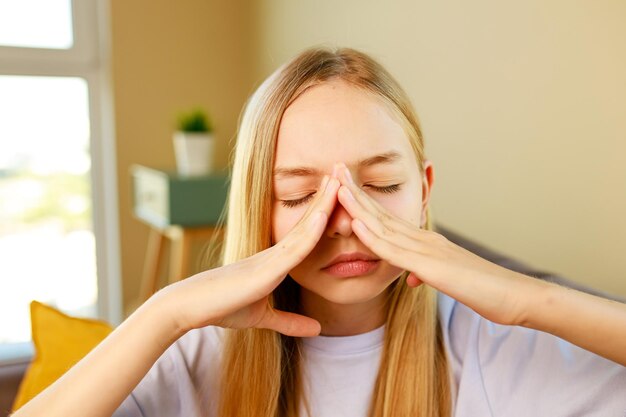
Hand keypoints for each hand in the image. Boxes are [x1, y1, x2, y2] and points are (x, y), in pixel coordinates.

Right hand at [154, 174, 340, 336]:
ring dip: (324, 204)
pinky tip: (324, 215)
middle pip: (308, 221)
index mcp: (276, 261)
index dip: (323, 213)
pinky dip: (310, 231)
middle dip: (328, 197)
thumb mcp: (263, 318)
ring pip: (304, 227)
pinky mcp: (265, 269)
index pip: (307, 233)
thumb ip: (290, 322)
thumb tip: (317, 329)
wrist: (192, 306)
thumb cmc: (223, 307)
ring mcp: (271, 258)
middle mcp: (275, 253)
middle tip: (344, 170)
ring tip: (340, 179)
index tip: (341, 195)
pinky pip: (293, 247)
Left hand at [334, 163, 533, 325]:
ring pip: (384, 226)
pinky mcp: (433, 267)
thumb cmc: (486, 290)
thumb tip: (412, 277)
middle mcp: (425, 240)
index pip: (387, 220)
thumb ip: (427, 275)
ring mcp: (428, 250)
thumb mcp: (448, 281)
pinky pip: (396, 250)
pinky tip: (356, 223)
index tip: (344, 186)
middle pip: (382, 213)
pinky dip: (373, 236)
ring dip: (358, 205)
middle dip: (355, 192)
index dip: (363, 202)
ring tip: (336, 184)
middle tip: (335, 168)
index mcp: (426, 243)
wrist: (517, 297)